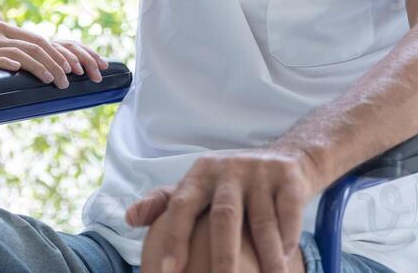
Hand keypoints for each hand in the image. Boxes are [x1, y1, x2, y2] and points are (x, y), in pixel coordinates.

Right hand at [0, 21, 106, 88]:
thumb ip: (7, 50)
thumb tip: (30, 66)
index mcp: (3, 29)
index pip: (38, 40)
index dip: (57, 53)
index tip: (72, 67)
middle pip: (36, 46)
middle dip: (56, 63)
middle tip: (70, 79)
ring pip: (23, 54)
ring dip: (42, 68)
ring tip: (55, 81)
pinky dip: (13, 65)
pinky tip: (23, 74)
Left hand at [128, 148, 318, 272]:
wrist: (288, 156)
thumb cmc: (231, 184)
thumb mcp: (198, 185)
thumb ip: (164, 203)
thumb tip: (128, 218)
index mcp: (200, 174)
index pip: (181, 205)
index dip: (174, 237)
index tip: (168, 271)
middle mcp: (229, 170)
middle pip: (224, 217)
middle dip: (223, 256)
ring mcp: (261, 172)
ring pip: (262, 222)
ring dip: (266, 258)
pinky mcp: (289, 178)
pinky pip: (289, 213)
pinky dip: (288, 239)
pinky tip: (285, 261)